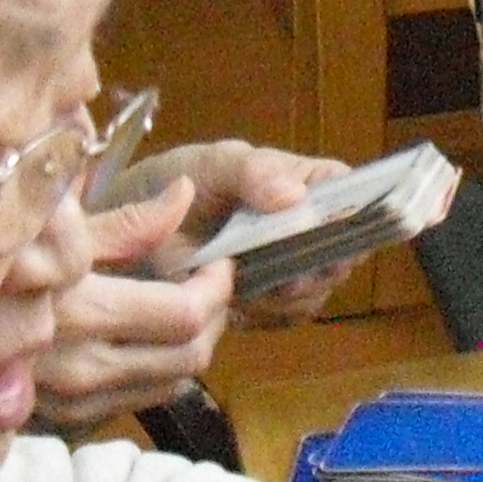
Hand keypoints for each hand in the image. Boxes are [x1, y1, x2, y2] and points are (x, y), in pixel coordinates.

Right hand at [29, 183, 232, 432]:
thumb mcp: (50, 234)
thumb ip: (126, 222)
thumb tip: (185, 195)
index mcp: (79, 309)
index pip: (183, 314)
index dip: (215, 285)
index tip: (215, 259)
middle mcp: (80, 365)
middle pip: (190, 355)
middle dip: (215, 315)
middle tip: (208, 282)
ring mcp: (72, 400)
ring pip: (171, 383)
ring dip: (192, 344)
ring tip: (183, 305)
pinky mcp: (66, 419)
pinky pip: (139, 398)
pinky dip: (158, 368)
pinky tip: (145, 337)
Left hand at [123, 138, 361, 325]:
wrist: (129, 232)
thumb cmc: (178, 183)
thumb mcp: (211, 165)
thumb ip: (251, 173)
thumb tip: (296, 195)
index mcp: (300, 180)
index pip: (349, 189)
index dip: (352, 211)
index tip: (331, 235)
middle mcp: (304, 225)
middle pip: (343, 247)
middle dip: (319, 266)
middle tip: (287, 276)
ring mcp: (288, 264)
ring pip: (319, 287)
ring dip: (292, 295)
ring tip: (253, 289)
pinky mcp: (268, 300)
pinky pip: (288, 316)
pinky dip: (269, 315)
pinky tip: (240, 305)